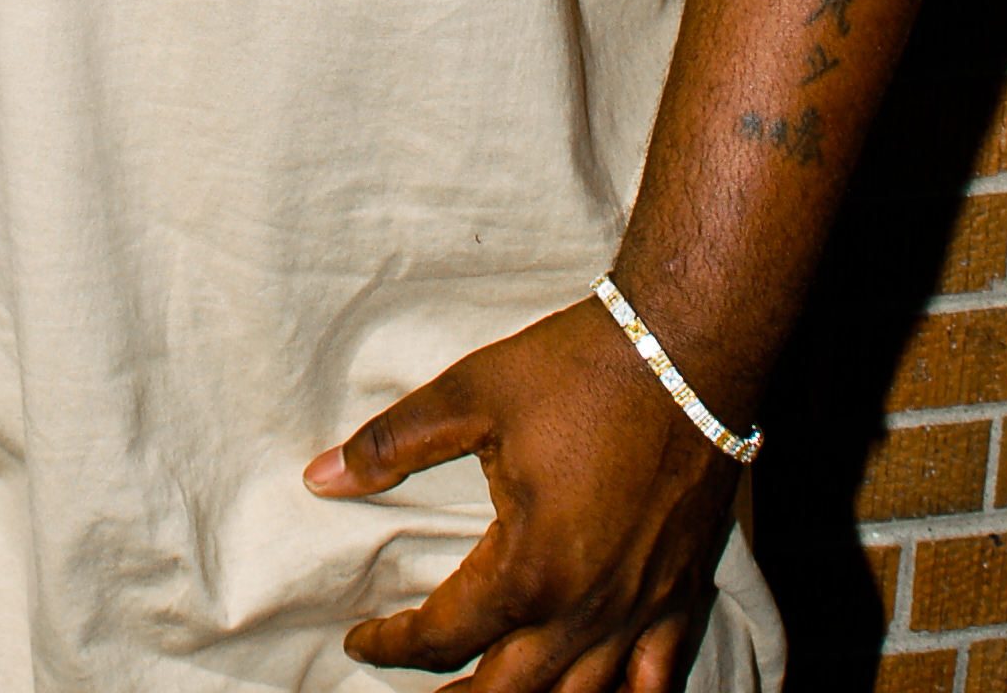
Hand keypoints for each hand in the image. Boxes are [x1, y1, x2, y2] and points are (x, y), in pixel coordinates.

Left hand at [302, 298, 739, 691]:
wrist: (685, 348)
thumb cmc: (577, 370)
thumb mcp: (473, 394)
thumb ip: (394, 444)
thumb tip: (321, 478)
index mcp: (529, 569)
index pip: (445, 635)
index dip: (393, 644)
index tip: (361, 639)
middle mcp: (584, 610)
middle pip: (508, 692)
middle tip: (416, 688)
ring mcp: (639, 611)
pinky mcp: (681, 595)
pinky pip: (655, 684)